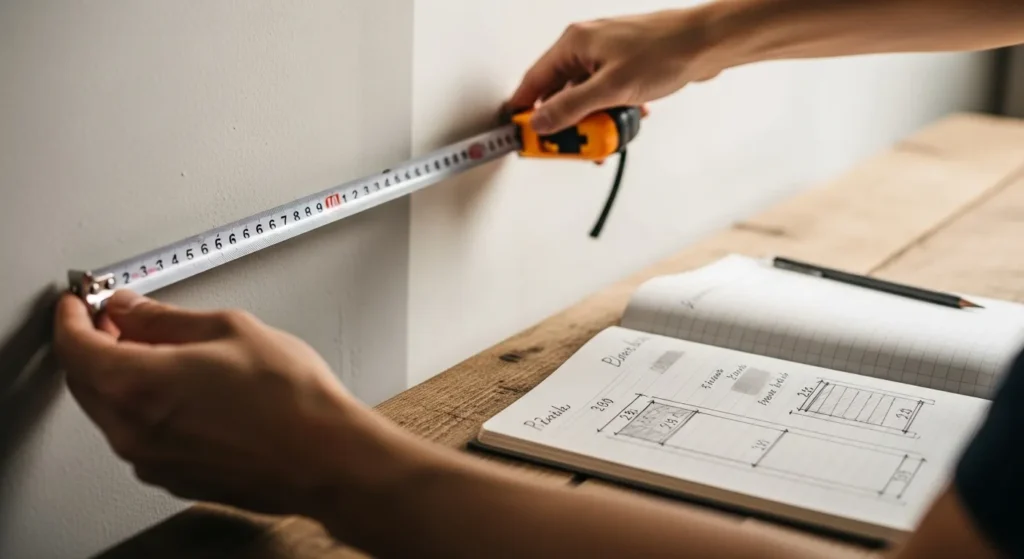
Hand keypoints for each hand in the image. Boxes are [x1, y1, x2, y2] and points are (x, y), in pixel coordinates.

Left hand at [52, 290, 404, 516]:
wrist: (325, 456)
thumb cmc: (291, 399)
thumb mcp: (228, 329)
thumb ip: (164, 317)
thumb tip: (131, 308)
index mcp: (137, 385)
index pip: (74, 345)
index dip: (72, 316)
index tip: (78, 302)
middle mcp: (132, 430)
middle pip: (84, 380)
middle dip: (94, 344)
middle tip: (117, 318)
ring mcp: (151, 460)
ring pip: (110, 410)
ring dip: (120, 376)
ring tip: (157, 349)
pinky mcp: (173, 477)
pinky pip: (138, 435)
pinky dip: (143, 406)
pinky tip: (180, 387)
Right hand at [505, 8, 723, 133]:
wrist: (706, 44)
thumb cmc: (665, 52)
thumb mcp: (610, 89)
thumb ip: (570, 108)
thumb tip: (540, 122)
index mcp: (574, 43)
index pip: (534, 81)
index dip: (524, 110)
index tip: (521, 134)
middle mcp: (586, 46)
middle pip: (559, 93)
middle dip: (566, 123)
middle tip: (569, 146)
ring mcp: (606, 56)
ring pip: (584, 97)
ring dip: (592, 121)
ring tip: (604, 139)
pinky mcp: (625, 65)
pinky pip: (605, 95)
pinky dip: (611, 112)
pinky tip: (626, 121)